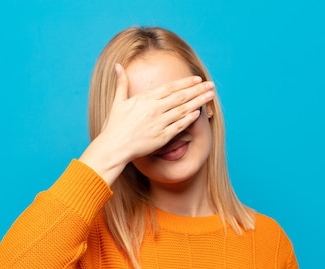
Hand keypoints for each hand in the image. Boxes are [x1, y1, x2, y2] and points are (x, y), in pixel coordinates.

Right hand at [79, 64, 214, 184]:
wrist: (114, 146)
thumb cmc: (114, 125)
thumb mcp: (117, 101)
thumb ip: (121, 83)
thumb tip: (118, 66)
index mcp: (145, 99)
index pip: (170, 88)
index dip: (185, 82)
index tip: (197, 79)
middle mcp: (154, 109)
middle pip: (181, 97)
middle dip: (197, 90)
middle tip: (211, 85)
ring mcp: (159, 123)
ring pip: (183, 110)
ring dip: (198, 102)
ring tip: (210, 96)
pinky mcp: (162, 137)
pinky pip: (179, 126)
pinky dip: (189, 119)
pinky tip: (199, 113)